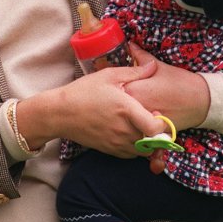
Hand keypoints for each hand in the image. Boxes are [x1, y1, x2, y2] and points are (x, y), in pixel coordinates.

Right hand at [16, 59, 163, 156]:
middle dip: (156, 132)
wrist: (60, 113)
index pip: (156, 128)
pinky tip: (129, 133)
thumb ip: (134, 72)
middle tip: (150, 119)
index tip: (157, 114)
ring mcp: (116, 143)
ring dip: (147, 141)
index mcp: (127, 110)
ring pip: (143, 150)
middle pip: (153, 141)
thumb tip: (153, 66)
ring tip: (140, 127)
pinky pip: (131, 155)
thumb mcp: (109, 75)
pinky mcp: (110, 150)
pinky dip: (135, 147)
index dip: (162, 124)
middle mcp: (124, 130)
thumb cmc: (83, 92)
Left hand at [123, 44, 210, 130]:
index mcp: (134, 90)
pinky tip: (142, 117)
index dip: (116, 85)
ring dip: (127, 114)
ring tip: (134, 107)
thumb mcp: (160, 67)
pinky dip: (136, 124)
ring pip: (125, 118)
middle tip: (126, 96)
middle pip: (117, 105)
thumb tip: (130, 45)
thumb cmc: (180, 82)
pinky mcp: (149, 133)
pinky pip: (136, 129)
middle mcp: (134, 108)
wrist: (201, 102)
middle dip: (119, 100)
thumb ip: (141, 57)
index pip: (113, 88)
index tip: (120, 84)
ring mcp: (141, 123)